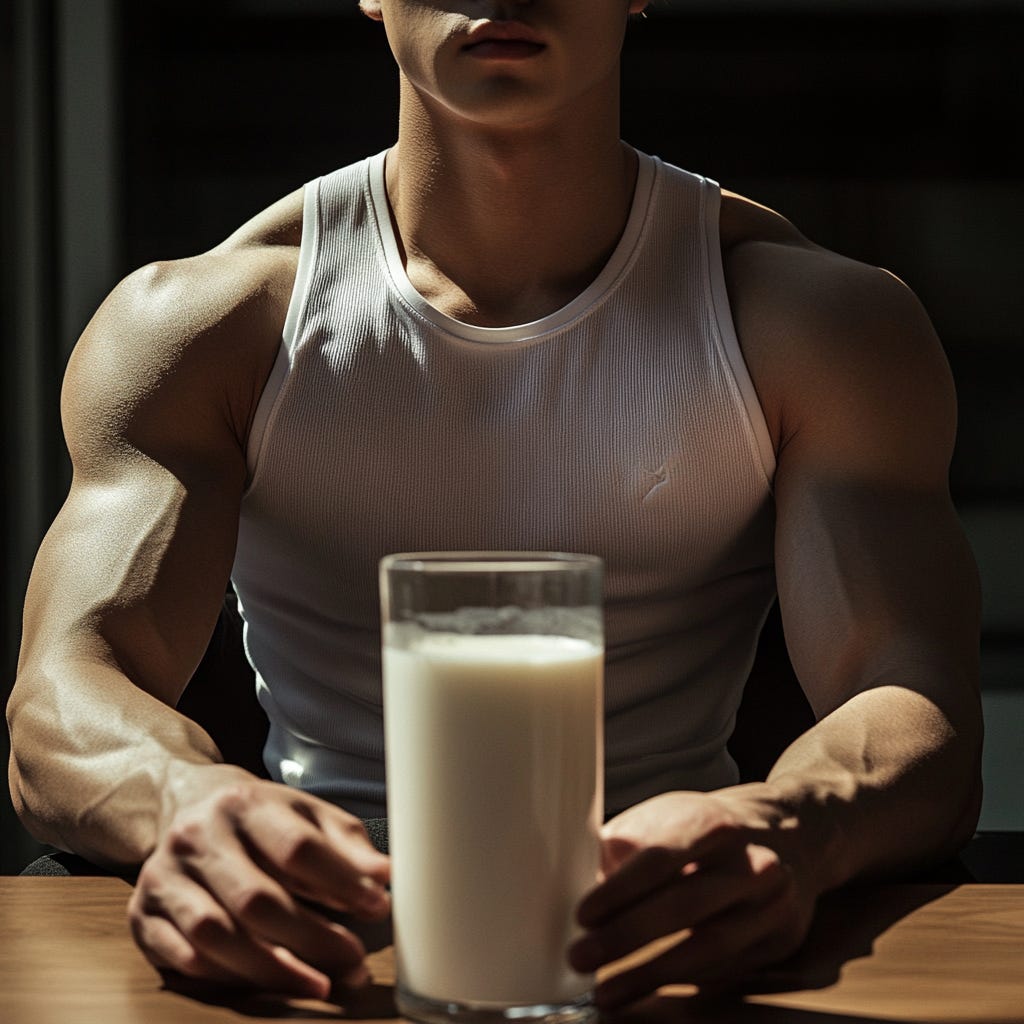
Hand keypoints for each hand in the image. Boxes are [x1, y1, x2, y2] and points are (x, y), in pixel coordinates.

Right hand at [127, 769, 390, 999]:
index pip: (296, 847)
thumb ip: (346, 846)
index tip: (378, 908)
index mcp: (245, 802)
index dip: (341, 883)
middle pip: (256, 898)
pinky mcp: (141, 913)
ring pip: (214, 934)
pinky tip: (264, 986)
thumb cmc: (263, 820)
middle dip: (311, 937)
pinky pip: (181, 958)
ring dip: (271, 969)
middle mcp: (198, 835)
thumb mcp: (307, 815)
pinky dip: (226, 978)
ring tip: (318, 985)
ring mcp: (164, 875)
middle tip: (353, 961)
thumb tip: (386, 877)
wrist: (189, 807)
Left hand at [568, 791, 816, 1012]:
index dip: (619, 890)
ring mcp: (772, 903)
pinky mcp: (780, 939)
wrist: (787, 833)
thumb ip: (624, 847)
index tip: (582, 916)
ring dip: (652, 974)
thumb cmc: (706, 828)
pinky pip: (726, 969)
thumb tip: (568, 877)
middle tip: (580, 957)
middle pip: (685, 905)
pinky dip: (682, 982)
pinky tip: (647, 990)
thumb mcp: (667, 818)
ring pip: (710, 947)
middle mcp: (749, 862)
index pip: (660, 857)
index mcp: (711, 822)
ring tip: (606, 992)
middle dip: (627, 937)